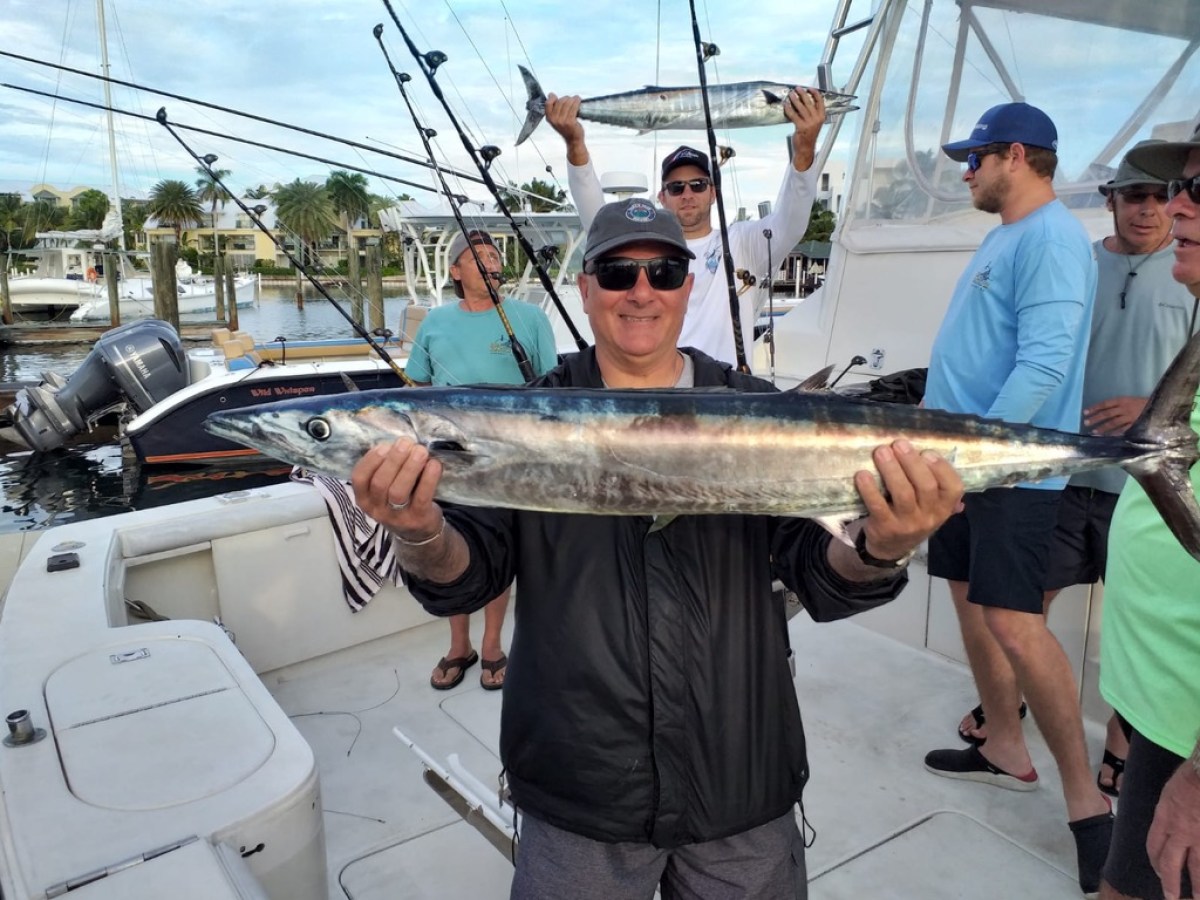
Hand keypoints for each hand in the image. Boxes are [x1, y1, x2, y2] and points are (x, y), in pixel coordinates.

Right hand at [351, 438, 443, 540]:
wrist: (418, 531)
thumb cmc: (399, 500)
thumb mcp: (384, 489)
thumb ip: (386, 468)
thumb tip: (397, 442)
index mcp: (365, 498)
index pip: (359, 478)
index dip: (371, 460)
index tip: (385, 445)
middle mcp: (377, 510)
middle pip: (380, 483)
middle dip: (394, 460)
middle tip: (406, 443)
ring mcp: (397, 517)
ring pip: (398, 491)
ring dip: (410, 467)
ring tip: (420, 451)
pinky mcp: (418, 519)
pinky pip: (422, 497)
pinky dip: (429, 478)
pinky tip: (434, 464)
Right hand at [545, 93, 587, 164]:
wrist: (573, 140)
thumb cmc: (566, 128)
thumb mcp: (556, 119)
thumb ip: (553, 109)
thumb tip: (551, 94)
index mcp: (549, 118)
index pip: (548, 103)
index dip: (552, 98)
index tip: (556, 97)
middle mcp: (554, 119)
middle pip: (560, 101)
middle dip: (566, 98)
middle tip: (571, 100)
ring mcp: (562, 121)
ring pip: (567, 103)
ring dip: (573, 99)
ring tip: (576, 99)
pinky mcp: (570, 121)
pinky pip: (574, 107)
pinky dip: (577, 101)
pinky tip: (579, 100)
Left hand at [783, 86, 824, 172]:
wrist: (806, 148)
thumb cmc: (808, 135)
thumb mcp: (814, 123)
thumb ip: (812, 113)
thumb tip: (803, 101)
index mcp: (822, 117)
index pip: (820, 102)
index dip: (815, 93)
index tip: (809, 88)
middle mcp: (817, 119)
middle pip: (809, 102)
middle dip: (802, 94)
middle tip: (797, 88)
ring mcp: (809, 123)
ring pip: (801, 107)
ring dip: (795, 99)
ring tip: (790, 94)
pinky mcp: (801, 127)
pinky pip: (794, 115)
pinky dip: (789, 109)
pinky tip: (785, 105)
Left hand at [854, 439, 963, 560]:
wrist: (892, 546)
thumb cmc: (913, 515)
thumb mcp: (930, 505)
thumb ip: (935, 483)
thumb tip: (928, 452)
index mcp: (944, 507)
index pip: (954, 487)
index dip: (941, 467)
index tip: (926, 452)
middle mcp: (930, 516)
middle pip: (926, 486)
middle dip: (912, 462)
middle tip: (898, 444)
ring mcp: (908, 524)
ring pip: (903, 493)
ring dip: (891, 470)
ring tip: (881, 452)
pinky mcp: (885, 527)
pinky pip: (878, 506)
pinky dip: (869, 489)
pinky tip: (862, 474)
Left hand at [1083, 395, 1146, 435]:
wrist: (1160, 406)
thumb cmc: (1142, 403)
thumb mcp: (1129, 400)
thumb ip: (1118, 406)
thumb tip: (1102, 412)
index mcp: (1122, 400)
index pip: (1105, 404)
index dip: (1094, 408)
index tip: (1085, 412)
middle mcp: (1124, 408)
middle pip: (1107, 413)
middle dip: (1096, 418)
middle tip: (1086, 423)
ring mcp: (1130, 416)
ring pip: (1113, 422)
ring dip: (1103, 428)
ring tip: (1093, 432)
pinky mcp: (1135, 424)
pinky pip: (1123, 430)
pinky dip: (1115, 433)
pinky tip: (1107, 437)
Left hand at [1147, 762, 1199, 899]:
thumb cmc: (1189, 778)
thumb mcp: (1169, 794)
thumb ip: (1169, 813)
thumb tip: (1172, 825)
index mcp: (1164, 819)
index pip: (1154, 846)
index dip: (1155, 861)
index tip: (1158, 870)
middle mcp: (1179, 832)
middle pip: (1171, 863)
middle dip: (1170, 882)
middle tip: (1171, 897)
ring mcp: (1198, 837)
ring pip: (1196, 867)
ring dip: (1197, 886)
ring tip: (1197, 898)